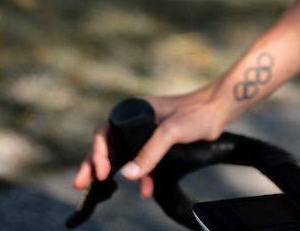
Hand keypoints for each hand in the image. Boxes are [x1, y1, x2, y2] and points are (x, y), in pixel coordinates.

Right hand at [71, 89, 232, 197]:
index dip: (99, 154)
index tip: (102, 173)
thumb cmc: (196, 113)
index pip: (105, 133)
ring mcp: (147, 131)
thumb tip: (128, 175)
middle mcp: (137, 120)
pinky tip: (145, 189)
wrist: (219, 111)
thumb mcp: (170, 132)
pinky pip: (143, 160)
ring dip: (118, 173)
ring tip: (105, 190)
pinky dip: (142, 175)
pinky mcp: (160, 142)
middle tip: (80, 183)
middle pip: (110, 145)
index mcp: (134, 110)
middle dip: (95, 165)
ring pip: (126, 155)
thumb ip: (150, 153)